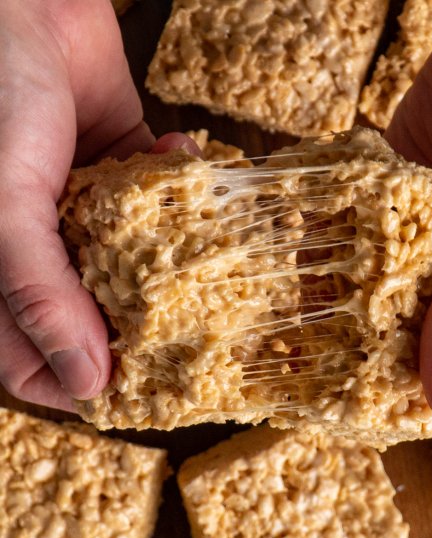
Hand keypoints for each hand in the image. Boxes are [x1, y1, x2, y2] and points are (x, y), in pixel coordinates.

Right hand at [0, 0, 156, 410]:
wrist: (24, 9)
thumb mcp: (5, 208)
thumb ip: (39, 294)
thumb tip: (86, 383)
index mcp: (5, 270)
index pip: (36, 356)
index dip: (83, 380)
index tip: (142, 391)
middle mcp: (47, 249)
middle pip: (98, 316)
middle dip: (146, 322)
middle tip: (196, 328)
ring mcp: (88, 214)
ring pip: (140, 261)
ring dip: (172, 249)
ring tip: (197, 241)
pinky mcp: (124, 175)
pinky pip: (161, 200)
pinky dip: (176, 181)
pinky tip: (175, 151)